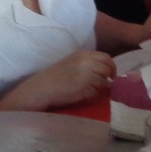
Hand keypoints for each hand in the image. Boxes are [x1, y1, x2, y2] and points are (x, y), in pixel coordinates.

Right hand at [1, 50, 115, 112]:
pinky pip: (96, 92)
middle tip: (107, 85)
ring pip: (103, 82)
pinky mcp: (83, 87)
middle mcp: (85, 61)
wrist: (39, 89)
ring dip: (100, 88)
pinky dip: (93, 96)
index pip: (105, 57)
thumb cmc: (53, 78)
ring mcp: (84, 74)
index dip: (111, 66)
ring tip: (91, 91)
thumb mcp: (71, 63)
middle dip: (109, 77)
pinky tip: (84, 96)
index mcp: (81, 55)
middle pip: (107, 69)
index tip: (111, 75)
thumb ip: (87, 64)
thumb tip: (105, 73)